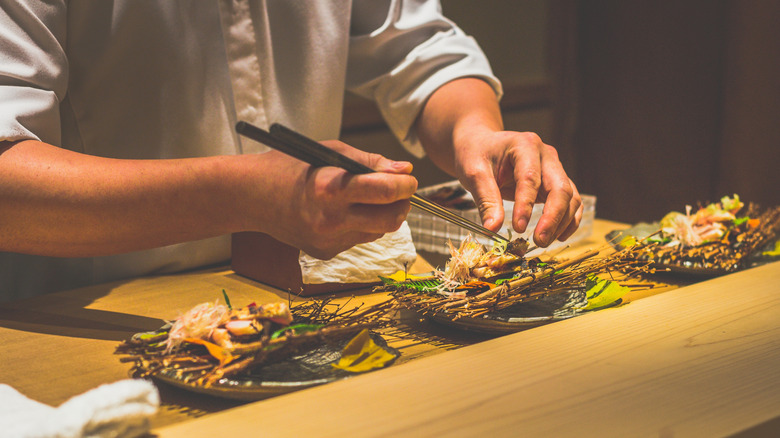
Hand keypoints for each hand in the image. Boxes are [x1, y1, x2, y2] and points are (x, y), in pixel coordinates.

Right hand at [246, 141, 417, 258]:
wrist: (252, 196)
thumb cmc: (291, 167)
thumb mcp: (331, 152)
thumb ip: (370, 163)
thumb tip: (403, 172)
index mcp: (330, 189)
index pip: (384, 192)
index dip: (405, 185)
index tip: (410, 179)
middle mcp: (330, 219)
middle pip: (390, 220)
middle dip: (402, 205)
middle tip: (400, 192)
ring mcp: (328, 240)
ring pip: (377, 232)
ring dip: (381, 215)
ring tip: (365, 198)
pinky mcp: (325, 253)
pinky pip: (358, 239)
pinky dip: (360, 225)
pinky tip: (341, 212)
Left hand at [416, 78, 581, 247]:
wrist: (481, 144)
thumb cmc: (476, 153)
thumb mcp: (474, 173)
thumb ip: (485, 200)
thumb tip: (493, 229)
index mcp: (525, 145)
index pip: (530, 179)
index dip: (526, 206)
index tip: (518, 228)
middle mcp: (546, 155)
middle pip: (560, 187)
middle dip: (552, 217)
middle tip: (539, 241)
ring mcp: (554, 168)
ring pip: (570, 196)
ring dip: (561, 222)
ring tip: (543, 242)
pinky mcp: (555, 181)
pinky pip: (571, 201)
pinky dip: (568, 219)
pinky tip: (558, 236)